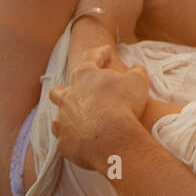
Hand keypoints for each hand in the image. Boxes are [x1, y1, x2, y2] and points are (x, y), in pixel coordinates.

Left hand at [49, 45, 149, 172]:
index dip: (100, 54)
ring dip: (67, 119)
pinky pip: (65, 140)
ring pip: (58, 118)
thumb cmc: (124, 104)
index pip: (90, 58)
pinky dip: (73, 140)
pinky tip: (83, 142)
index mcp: (84, 76)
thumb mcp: (138, 81)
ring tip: (78, 122)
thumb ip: (136, 72)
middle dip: (66, 91)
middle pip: (58, 91)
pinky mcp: (64, 142)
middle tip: (77, 93)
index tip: (106, 52)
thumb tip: (136, 69)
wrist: (112, 138)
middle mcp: (67, 97)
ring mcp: (63, 121)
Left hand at [75, 0, 143, 43]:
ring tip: (97, 6)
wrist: (94, 28)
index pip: (132, 1)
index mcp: (138, 1)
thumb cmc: (113, 36)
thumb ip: (136, 35)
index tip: (117, 15)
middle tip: (107, 11)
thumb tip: (138, 44)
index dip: (124, 9)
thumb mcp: (131, 39)